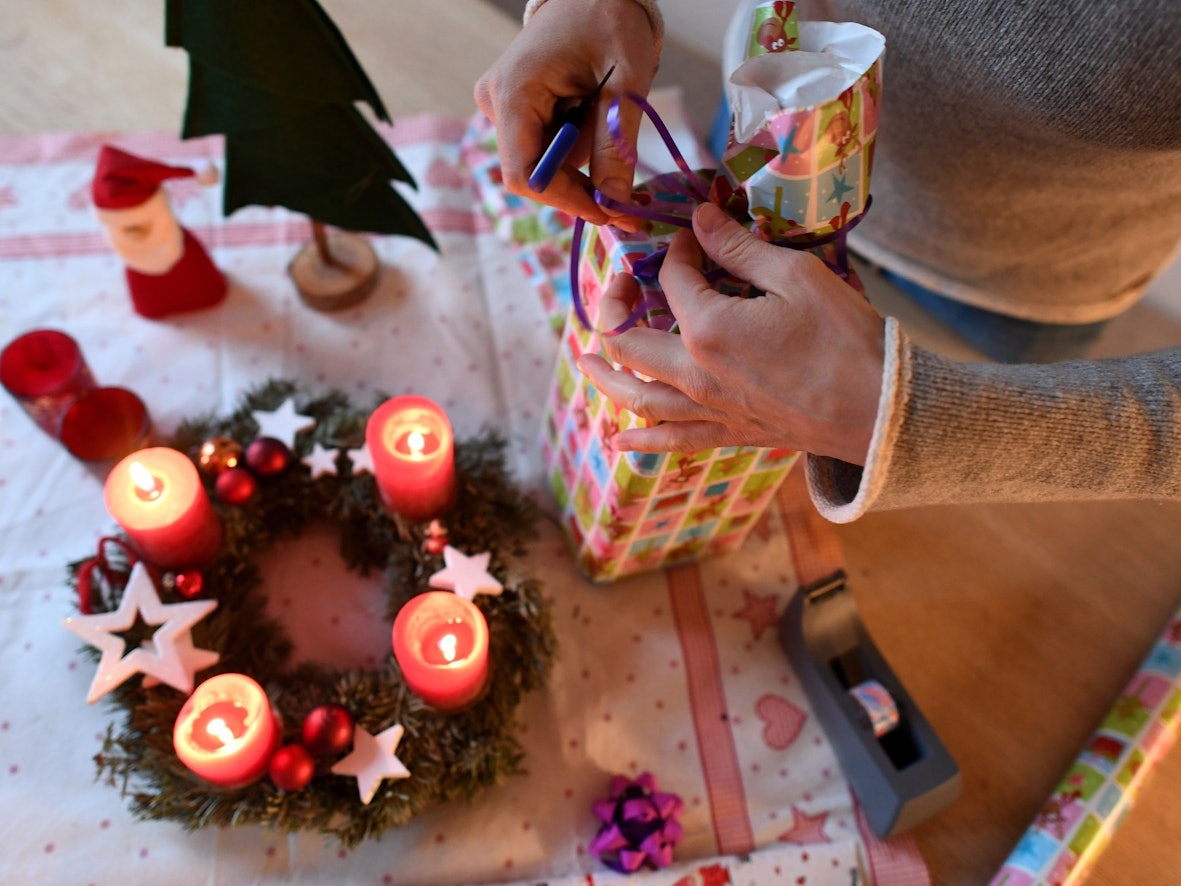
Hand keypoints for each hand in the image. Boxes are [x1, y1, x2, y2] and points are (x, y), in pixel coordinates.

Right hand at [473, 0, 655, 228]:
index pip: (526, 174)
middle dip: (579, 185)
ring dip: (582, 160)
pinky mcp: (515, 107)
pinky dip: (576, 146)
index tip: (608, 212)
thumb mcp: (624, 83)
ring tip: (608, 119)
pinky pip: (544, 145)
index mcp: (515, 92)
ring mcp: (503, 105)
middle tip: (625, 191)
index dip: (565, 200)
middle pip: (534, 172)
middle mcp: (497, 102)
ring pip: (543, 161)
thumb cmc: (610, 20)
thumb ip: (616, 144)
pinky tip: (592, 117)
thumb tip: (615, 203)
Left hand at [577, 202, 885, 464]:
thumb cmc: (844, 338)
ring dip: (605, 376)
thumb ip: (740, 248)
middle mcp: (694, 374)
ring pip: (637, 396)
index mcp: (707, 329)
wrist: (878, 408)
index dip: (678, 250)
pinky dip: (640, 439)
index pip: (671, 280)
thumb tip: (701, 218)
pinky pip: (671, 441)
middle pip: (628, 343)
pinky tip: (617, 440)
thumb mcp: (796, 276)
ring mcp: (708, 409)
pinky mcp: (728, 432)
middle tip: (620, 286)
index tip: (695, 235)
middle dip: (615, 308)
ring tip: (584, 362)